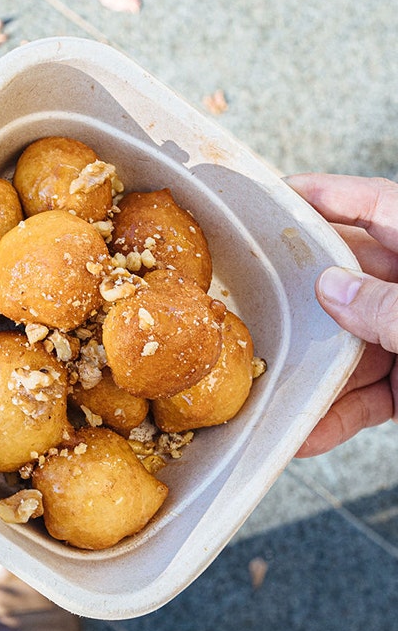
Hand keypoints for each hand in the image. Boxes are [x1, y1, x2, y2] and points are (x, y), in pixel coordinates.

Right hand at [287, 173, 397, 456]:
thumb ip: (392, 307)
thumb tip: (332, 291)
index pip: (381, 208)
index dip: (328, 196)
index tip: (276, 194)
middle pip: (354, 282)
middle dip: (303, 301)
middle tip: (247, 303)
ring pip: (354, 347)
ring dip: (312, 375)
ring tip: (264, 389)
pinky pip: (372, 399)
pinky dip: (339, 418)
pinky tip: (305, 436)